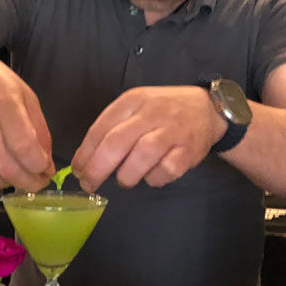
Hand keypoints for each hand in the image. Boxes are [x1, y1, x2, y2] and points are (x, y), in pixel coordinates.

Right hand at [0, 48, 54, 190]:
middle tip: (38, 180)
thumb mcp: (24, 94)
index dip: (40, 165)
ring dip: (6, 184)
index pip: (24, 146)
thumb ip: (38, 127)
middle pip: (7, 168)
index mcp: (4, 105)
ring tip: (15, 175)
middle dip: (29, 182)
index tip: (48, 169)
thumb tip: (46, 160)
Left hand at [71, 86, 226, 190]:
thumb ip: (111, 128)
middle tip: (90, 184)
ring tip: (124, 179)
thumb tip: (84, 160)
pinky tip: (150, 176)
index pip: (101, 128)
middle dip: (98, 168)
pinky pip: (166, 170)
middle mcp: (151, 113)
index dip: (85, 153)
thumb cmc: (162, 110)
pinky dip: (153, 178)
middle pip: (117, 142)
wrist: (206, 108)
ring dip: (126, 175)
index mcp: (132, 101)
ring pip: (142, 156)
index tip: (79, 170)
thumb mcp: (135, 108)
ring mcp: (172, 131)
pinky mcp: (189, 150)